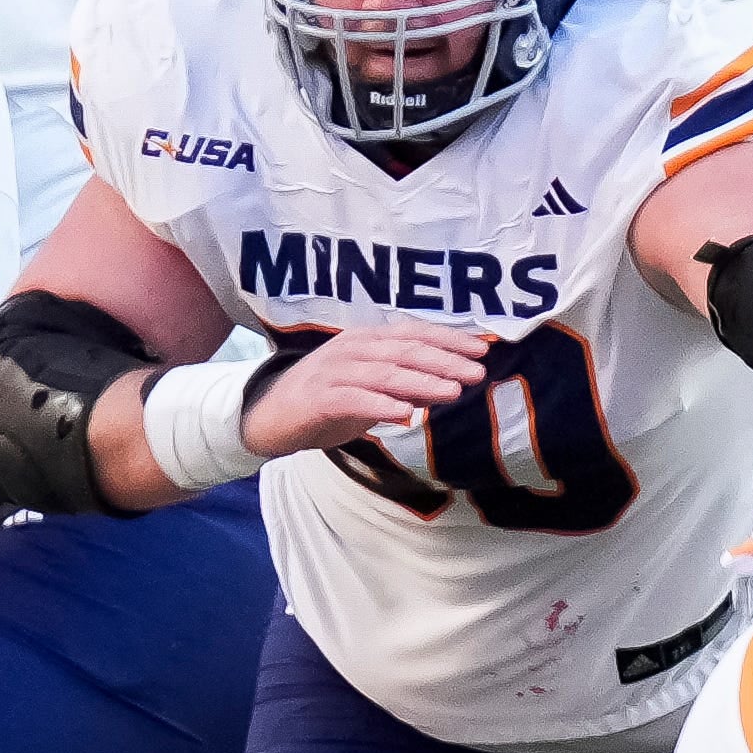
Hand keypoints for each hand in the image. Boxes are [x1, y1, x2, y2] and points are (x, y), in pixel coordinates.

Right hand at [239, 322, 483, 457]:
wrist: (270, 417)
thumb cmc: (327, 401)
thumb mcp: (373, 389)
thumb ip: (405, 384)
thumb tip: (448, 385)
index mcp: (366, 341)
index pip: (413, 334)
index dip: (448, 340)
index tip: (482, 350)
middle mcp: (351, 350)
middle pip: (403, 351)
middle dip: (444, 361)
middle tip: (478, 373)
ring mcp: (332, 372)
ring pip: (383, 373)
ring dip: (420, 382)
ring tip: (453, 392)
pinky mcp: (317, 399)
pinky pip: (353, 400)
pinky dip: (380, 406)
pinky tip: (405, 414)